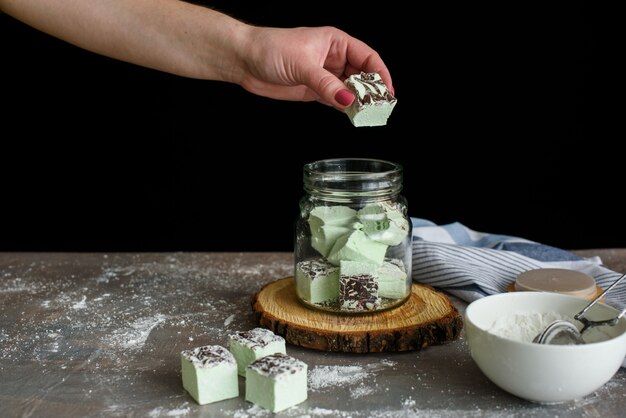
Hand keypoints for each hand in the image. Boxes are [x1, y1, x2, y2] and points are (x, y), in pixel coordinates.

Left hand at [238, 26, 392, 110]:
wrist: (244, 60)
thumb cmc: (270, 48)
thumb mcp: (302, 65)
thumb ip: (326, 84)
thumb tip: (348, 100)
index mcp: (335, 42)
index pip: (368, 57)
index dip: (381, 73)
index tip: (387, 90)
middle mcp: (333, 58)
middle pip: (362, 75)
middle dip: (372, 91)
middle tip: (379, 107)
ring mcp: (324, 75)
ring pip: (350, 90)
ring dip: (359, 102)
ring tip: (368, 115)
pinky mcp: (315, 91)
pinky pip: (336, 101)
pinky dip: (345, 109)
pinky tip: (352, 116)